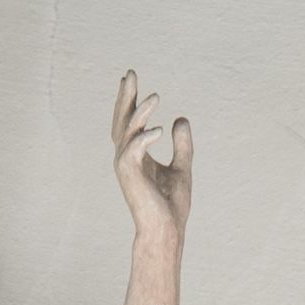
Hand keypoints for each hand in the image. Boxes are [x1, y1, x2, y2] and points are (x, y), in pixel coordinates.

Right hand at [112, 70, 191, 236]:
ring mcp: (125, 165)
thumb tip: (181, 119)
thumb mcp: (182, 167)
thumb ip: (182, 144)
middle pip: (122, 120)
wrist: (167, 230)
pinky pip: (134, 149)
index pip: (130, 122)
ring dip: (140, 112)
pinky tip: (160, 130)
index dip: (129, 101)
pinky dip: (145, 138)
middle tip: (131, 74)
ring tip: (155, 97)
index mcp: (135, 155)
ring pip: (128, 130)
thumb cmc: (171, 205)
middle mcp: (126, 157)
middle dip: (126, 97)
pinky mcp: (129, 174)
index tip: (130, 79)